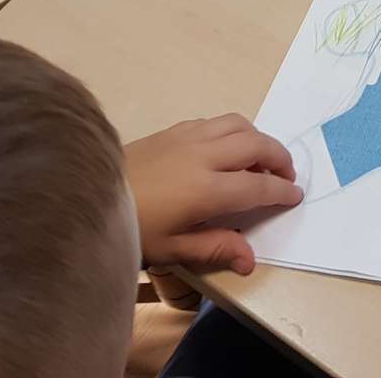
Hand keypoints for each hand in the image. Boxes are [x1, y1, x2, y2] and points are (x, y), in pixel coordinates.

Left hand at [124, 113, 302, 275]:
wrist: (85, 199)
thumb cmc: (132, 230)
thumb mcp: (172, 249)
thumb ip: (216, 248)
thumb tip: (250, 259)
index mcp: (207, 190)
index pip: (258, 186)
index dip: (281, 191)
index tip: (294, 196)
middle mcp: (204, 156)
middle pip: (256, 145)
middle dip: (279, 158)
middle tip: (286, 175)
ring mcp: (188, 137)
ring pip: (238, 124)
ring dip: (258, 138)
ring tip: (260, 157)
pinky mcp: (173, 130)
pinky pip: (214, 121)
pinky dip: (232, 130)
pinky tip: (225, 148)